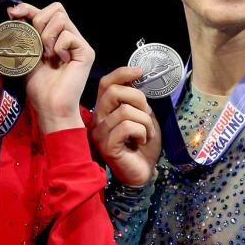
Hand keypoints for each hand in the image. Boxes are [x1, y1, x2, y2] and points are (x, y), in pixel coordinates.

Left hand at [6, 1, 92, 133]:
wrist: (50, 107)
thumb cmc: (38, 87)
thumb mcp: (24, 55)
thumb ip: (21, 34)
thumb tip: (11, 11)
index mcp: (55, 36)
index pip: (45, 11)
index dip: (29, 8)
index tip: (13, 14)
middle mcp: (69, 37)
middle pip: (56, 8)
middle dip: (39, 22)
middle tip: (37, 45)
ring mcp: (79, 43)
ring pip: (61, 18)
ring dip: (47, 37)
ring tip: (48, 56)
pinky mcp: (86, 52)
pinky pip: (68, 35)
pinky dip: (58, 47)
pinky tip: (59, 61)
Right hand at [90, 66, 160, 186]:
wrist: (144, 171)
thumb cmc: (143, 144)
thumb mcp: (143, 116)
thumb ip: (137, 101)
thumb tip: (138, 78)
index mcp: (105, 110)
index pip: (105, 83)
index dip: (122, 73)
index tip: (140, 72)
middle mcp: (97, 119)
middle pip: (114, 92)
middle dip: (138, 98)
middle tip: (146, 114)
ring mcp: (100, 133)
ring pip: (126, 111)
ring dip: (145, 121)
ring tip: (146, 133)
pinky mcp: (107, 146)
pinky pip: (128, 127)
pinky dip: (142, 132)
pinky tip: (140, 141)